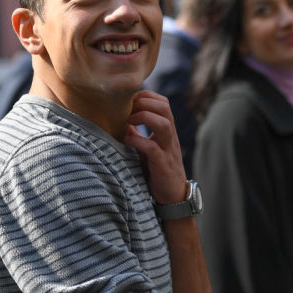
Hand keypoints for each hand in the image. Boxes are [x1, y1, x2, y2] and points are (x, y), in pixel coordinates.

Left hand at [124, 90, 186, 204]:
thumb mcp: (147, 148)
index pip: (163, 103)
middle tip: (127, 109)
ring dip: (144, 117)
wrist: (173, 196)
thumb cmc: (158, 170)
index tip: (129, 101)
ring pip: (163, 124)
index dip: (146, 96)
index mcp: (167, 131)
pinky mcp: (162, 165)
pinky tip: (126, 141)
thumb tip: (119, 121)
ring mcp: (168, 150)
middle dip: (144, 102)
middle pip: (165, 107)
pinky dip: (137, 141)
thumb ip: (137, 134)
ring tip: (128, 121)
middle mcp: (170, 137)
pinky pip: (152, 148)